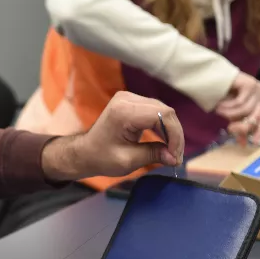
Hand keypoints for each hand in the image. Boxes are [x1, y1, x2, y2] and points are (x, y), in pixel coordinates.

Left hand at [43, 92, 183, 179]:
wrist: (84, 152)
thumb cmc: (101, 158)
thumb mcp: (128, 160)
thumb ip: (153, 155)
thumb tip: (175, 158)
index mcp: (124, 111)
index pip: (162, 115)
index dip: (174, 135)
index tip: (175, 156)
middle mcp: (127, 98)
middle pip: (165, 111)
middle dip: (174, 135)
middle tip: (175, 157)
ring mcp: (129, 97)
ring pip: (163, 111)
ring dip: (171, 131)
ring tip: (171, 152)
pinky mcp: (132, 102)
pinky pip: (156, 111)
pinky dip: (163, 127)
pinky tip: (165, 143)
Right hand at [214, 72, 259, 144]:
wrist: (209, 76)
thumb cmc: (219, 93)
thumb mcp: (231, 112)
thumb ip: (238, 124)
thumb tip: (243, 143)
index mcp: (257, 101)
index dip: (257, 132)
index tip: (250, 142)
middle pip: (256, 117)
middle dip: (242, 126)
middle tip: (229, 129)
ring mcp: (256, 88)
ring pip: (246, 110)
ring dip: (230, 113)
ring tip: (218, 110)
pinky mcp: (249, 84)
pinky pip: (240, 102)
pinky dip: (228, 106)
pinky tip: (219, 104)